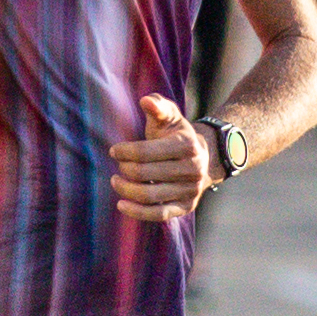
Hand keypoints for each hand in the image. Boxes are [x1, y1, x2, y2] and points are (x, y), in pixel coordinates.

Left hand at [108, 89, 217, 220]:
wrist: (202, 158)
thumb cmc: (176, 135)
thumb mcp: (170, 117)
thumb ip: (158, 107)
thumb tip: (146, 101)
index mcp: (187, 145)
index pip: (147, 152)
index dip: (125, 151)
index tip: (114, 150)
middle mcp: (193, 169)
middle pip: (144, 174)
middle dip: (125, 168)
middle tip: (118, 165)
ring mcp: (191, 190)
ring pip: (149, 195)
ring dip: (126, 189)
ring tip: (116, 181)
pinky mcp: (186, 207)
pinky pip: (159, 215)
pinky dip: (138, 212)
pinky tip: (122, 204)